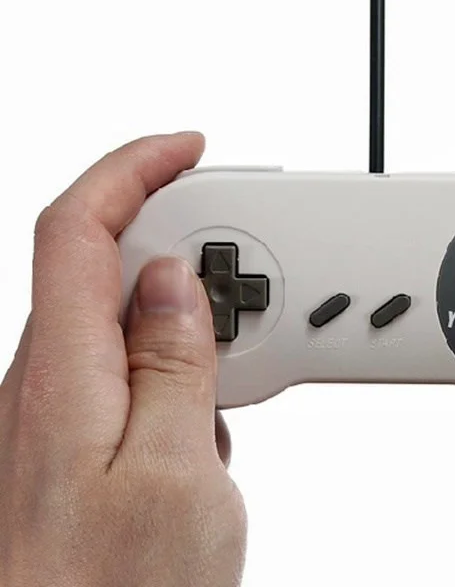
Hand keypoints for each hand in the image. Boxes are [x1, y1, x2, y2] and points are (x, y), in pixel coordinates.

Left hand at [0, 133, 245, 586]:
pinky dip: (178, 366)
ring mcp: (61, 414)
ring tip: (234, 362)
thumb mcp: (176, 474)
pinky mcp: (81, 442)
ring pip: (124, 319)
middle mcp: (47, 383)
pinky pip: (130, 370)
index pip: (77, 225)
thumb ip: (174, 364)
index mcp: (63, 373)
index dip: (132, 168)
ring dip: (186, 316)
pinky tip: (207, 413)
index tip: (187, 147)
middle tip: (240, 274)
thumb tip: (176, 283)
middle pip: (103, 261)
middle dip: (178, 243)